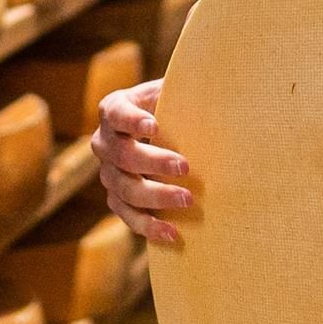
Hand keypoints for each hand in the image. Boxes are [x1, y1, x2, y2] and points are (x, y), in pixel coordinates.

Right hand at [94, 77, 192, 245]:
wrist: (166, 131)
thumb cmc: (173, 106)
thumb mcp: (175, 91)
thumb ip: (185, 89)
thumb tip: (218, 91)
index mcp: (114, 109)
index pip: (115, 113)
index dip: (131, 120)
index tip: (154, 126)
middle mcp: (104, 141)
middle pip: (122, 154)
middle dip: (154, 162)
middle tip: (185, 167)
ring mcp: (109, 172)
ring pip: (125, 188)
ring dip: (156, 196)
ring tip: (188, 200)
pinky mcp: (117, 198)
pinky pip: (127, 215)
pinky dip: (149, 225)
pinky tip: (172, 233)